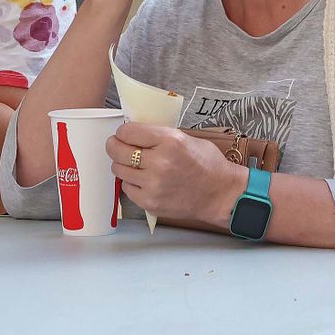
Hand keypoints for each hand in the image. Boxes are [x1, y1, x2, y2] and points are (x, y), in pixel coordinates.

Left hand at [107, 123, 245, 226]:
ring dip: (123, 165)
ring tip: (134, 164)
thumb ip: (158, 135)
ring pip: (119, 170)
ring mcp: (153, 184)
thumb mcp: (185, 138)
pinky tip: (143, 180)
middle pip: (117, 151)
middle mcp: (159, 162)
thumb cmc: (207, 164)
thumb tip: (134, 132)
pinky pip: (127, 189)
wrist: (220, 193)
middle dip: (114, 146)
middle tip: (117, 146)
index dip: (122, 131)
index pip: (127, 131)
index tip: (123, 134)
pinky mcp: (150, 202)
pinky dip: (131, 183)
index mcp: (169, 141)